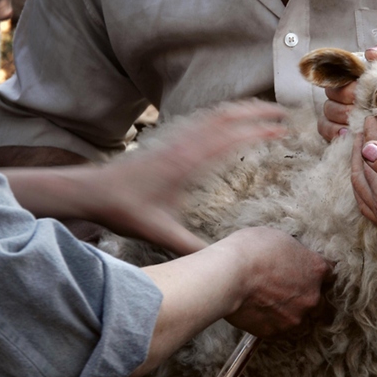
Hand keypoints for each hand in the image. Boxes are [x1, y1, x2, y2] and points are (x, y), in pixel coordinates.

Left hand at [4, 100, 286, 255]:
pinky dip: (223, 114)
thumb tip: (218, 267)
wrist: (92, 191)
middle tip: (284, 113)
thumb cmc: (124, 210)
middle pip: (227, 116)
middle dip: (258, 110)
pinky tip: (231, 118)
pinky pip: (202, 119)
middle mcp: (184, 145)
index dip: (260, 131)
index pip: (232, 138)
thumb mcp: (160, 233)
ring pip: (215, 113)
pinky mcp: (170, 141)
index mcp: (188, 163)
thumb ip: (191, 249)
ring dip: (242, 108)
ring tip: (265, 109)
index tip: (283, 130)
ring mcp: (176, 139)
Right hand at [220, 227, 332, 337]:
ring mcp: (295, 317)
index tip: (306, 273)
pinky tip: (259, 313)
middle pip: (320, 302)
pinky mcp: (276, 332)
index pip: (329, 273)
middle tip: (289, 292)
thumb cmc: (250, 250)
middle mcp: (312, 296)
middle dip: (308, 298)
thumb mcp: (278, 238)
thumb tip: (290, 258)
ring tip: (271, 305)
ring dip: (291, 313)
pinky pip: (279, 329)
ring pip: (300, 319)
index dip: (315, 273)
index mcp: (316, 269)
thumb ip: (293, 253)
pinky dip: (272, 323)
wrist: (228, 276)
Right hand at [317, 36, 376, 141]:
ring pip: (327, 115)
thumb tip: (371, 54)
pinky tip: (349, 134)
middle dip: (344, 104)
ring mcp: (343, 114)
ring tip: (357, 123)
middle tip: (361, 109)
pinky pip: (327, 131)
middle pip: (330, 98)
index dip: (345, 86)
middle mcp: (346, 95)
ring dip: (340, 119)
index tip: (360, 91)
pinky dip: (333, 132)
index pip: (336, 79)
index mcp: (357, 76)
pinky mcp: (343, 132)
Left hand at [350, 116, 376, 272]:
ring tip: (361, 155)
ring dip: (359, 170)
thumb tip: (366, 148)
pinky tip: (374, 187)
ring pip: (362, 190)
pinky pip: (370, 204)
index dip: (368, 137)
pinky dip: (366, 188)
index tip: (370, 119)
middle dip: (358, 152)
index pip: (368, 159)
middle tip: (360, 132)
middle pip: (359, 175)